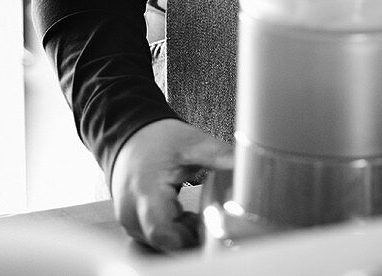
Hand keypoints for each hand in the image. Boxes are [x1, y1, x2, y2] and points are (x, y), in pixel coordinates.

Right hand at [110, 118, 232, 251]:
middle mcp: (132, 213)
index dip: (190, 239)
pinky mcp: (134, 227)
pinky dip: (175, 234)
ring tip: (196, 215)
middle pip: (165, 244)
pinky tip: (185, 218)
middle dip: (191, 238)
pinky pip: (157, 242)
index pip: (163, 233)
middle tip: (210, 221)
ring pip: (161, 246)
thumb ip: (221, 156)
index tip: (211, 230)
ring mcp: (131, 223)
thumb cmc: (156, 138)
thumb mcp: (192, 142)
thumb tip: (250, 164)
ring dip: (183, 237)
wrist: (131, 136)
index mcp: (145, 191)